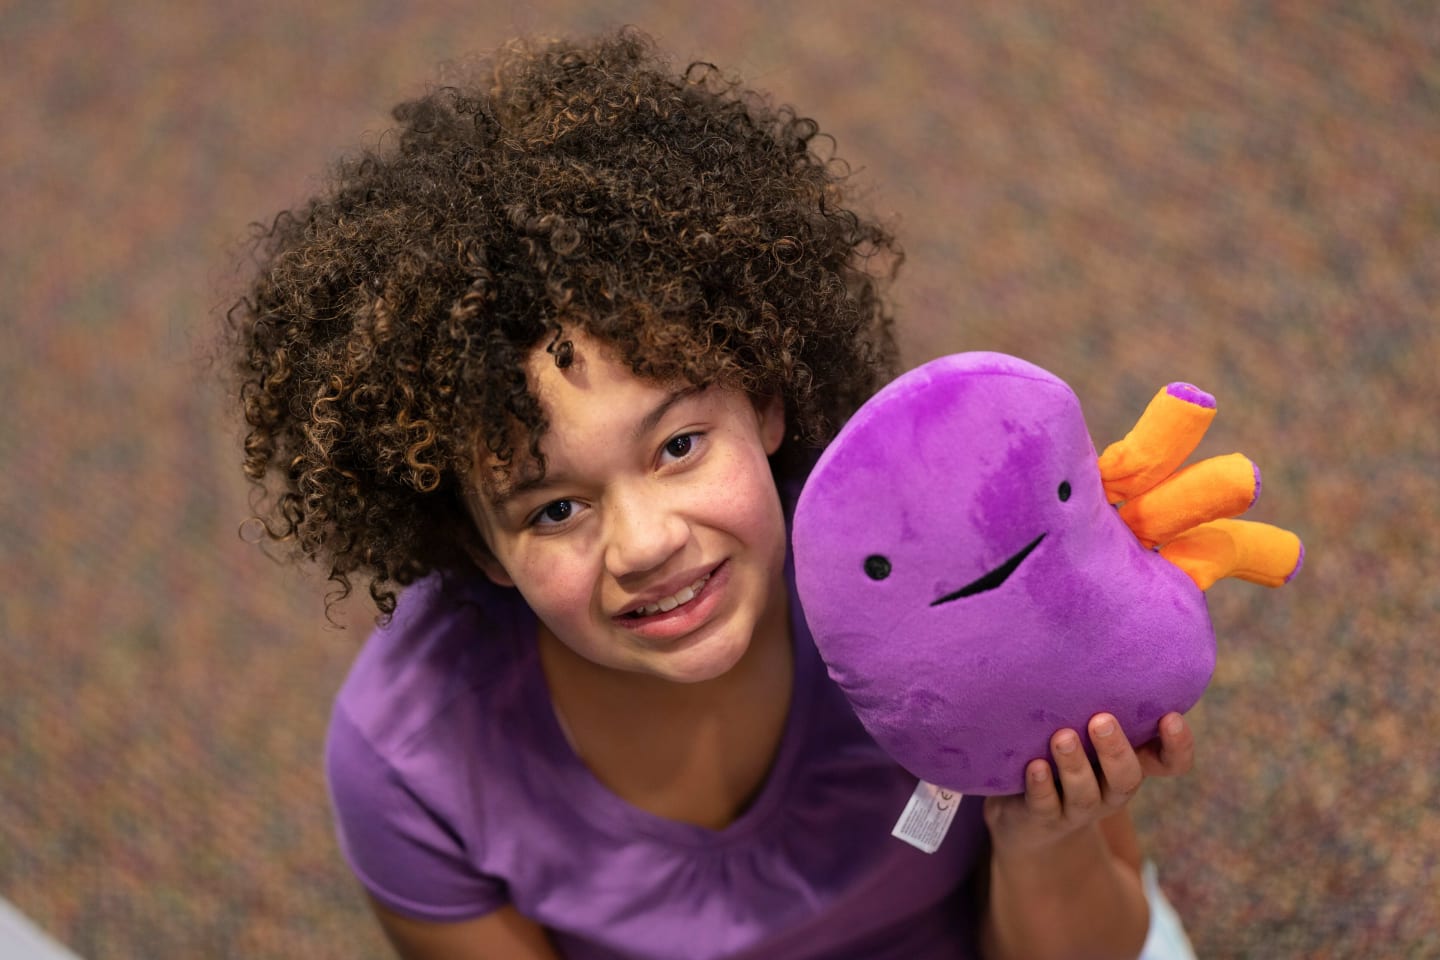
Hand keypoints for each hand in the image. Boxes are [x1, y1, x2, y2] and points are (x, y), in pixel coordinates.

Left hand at [983, 711, 1194, 855]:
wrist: (1026, 820)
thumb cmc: (1061, 757)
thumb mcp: (1083, 731)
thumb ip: (1096, 703)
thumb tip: (1098, 638)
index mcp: (1127, 764)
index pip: (1169, 763)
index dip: (1178, 746)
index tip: (1171, 716)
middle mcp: (1108, 790)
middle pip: (1126, 778)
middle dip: (1115, 750)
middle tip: (1101, 719)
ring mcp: (1077, 808)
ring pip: (1085, 794)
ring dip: (1075, 765)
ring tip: (1062, 737)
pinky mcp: (1043, 817)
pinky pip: (1045, 805)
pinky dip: (1041, 785)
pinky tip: (1034, 766)